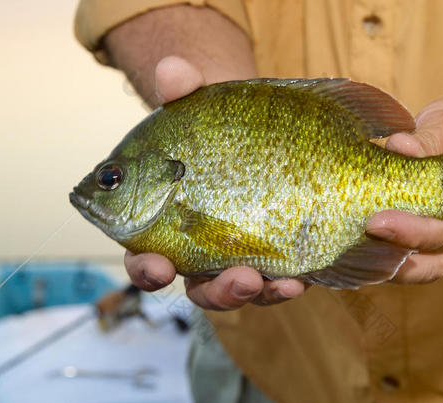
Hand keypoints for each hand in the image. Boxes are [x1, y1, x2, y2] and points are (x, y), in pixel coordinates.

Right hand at [124, 56, 306, 309]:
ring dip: (248, 292)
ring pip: (237, 290)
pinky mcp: (277, 260)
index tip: (157, 265)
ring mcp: (241, 258)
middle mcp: (201, 251)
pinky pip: (276, 283)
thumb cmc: (218, 129)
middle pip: (195, 286)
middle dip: (210, 290)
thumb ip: (183, 93)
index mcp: (167, 224)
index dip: (146, 268)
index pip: (145, 256)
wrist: (262, 134)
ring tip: (260, 279)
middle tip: (233, 279)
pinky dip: (283, 286)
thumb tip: (173, 70)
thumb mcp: (202, 109)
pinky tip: (298, 280)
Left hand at [366, 88, 442, 282]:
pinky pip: (411, 265)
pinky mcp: (433, 246)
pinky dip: (386, 265)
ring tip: (351, 257)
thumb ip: (427, 140)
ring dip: (387, 269)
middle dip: (393, 258)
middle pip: (434, 262)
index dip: (412, 233)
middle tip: (355, 239)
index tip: (377, 222)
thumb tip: (400, 146)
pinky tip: (357, 257)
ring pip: (422, 272)